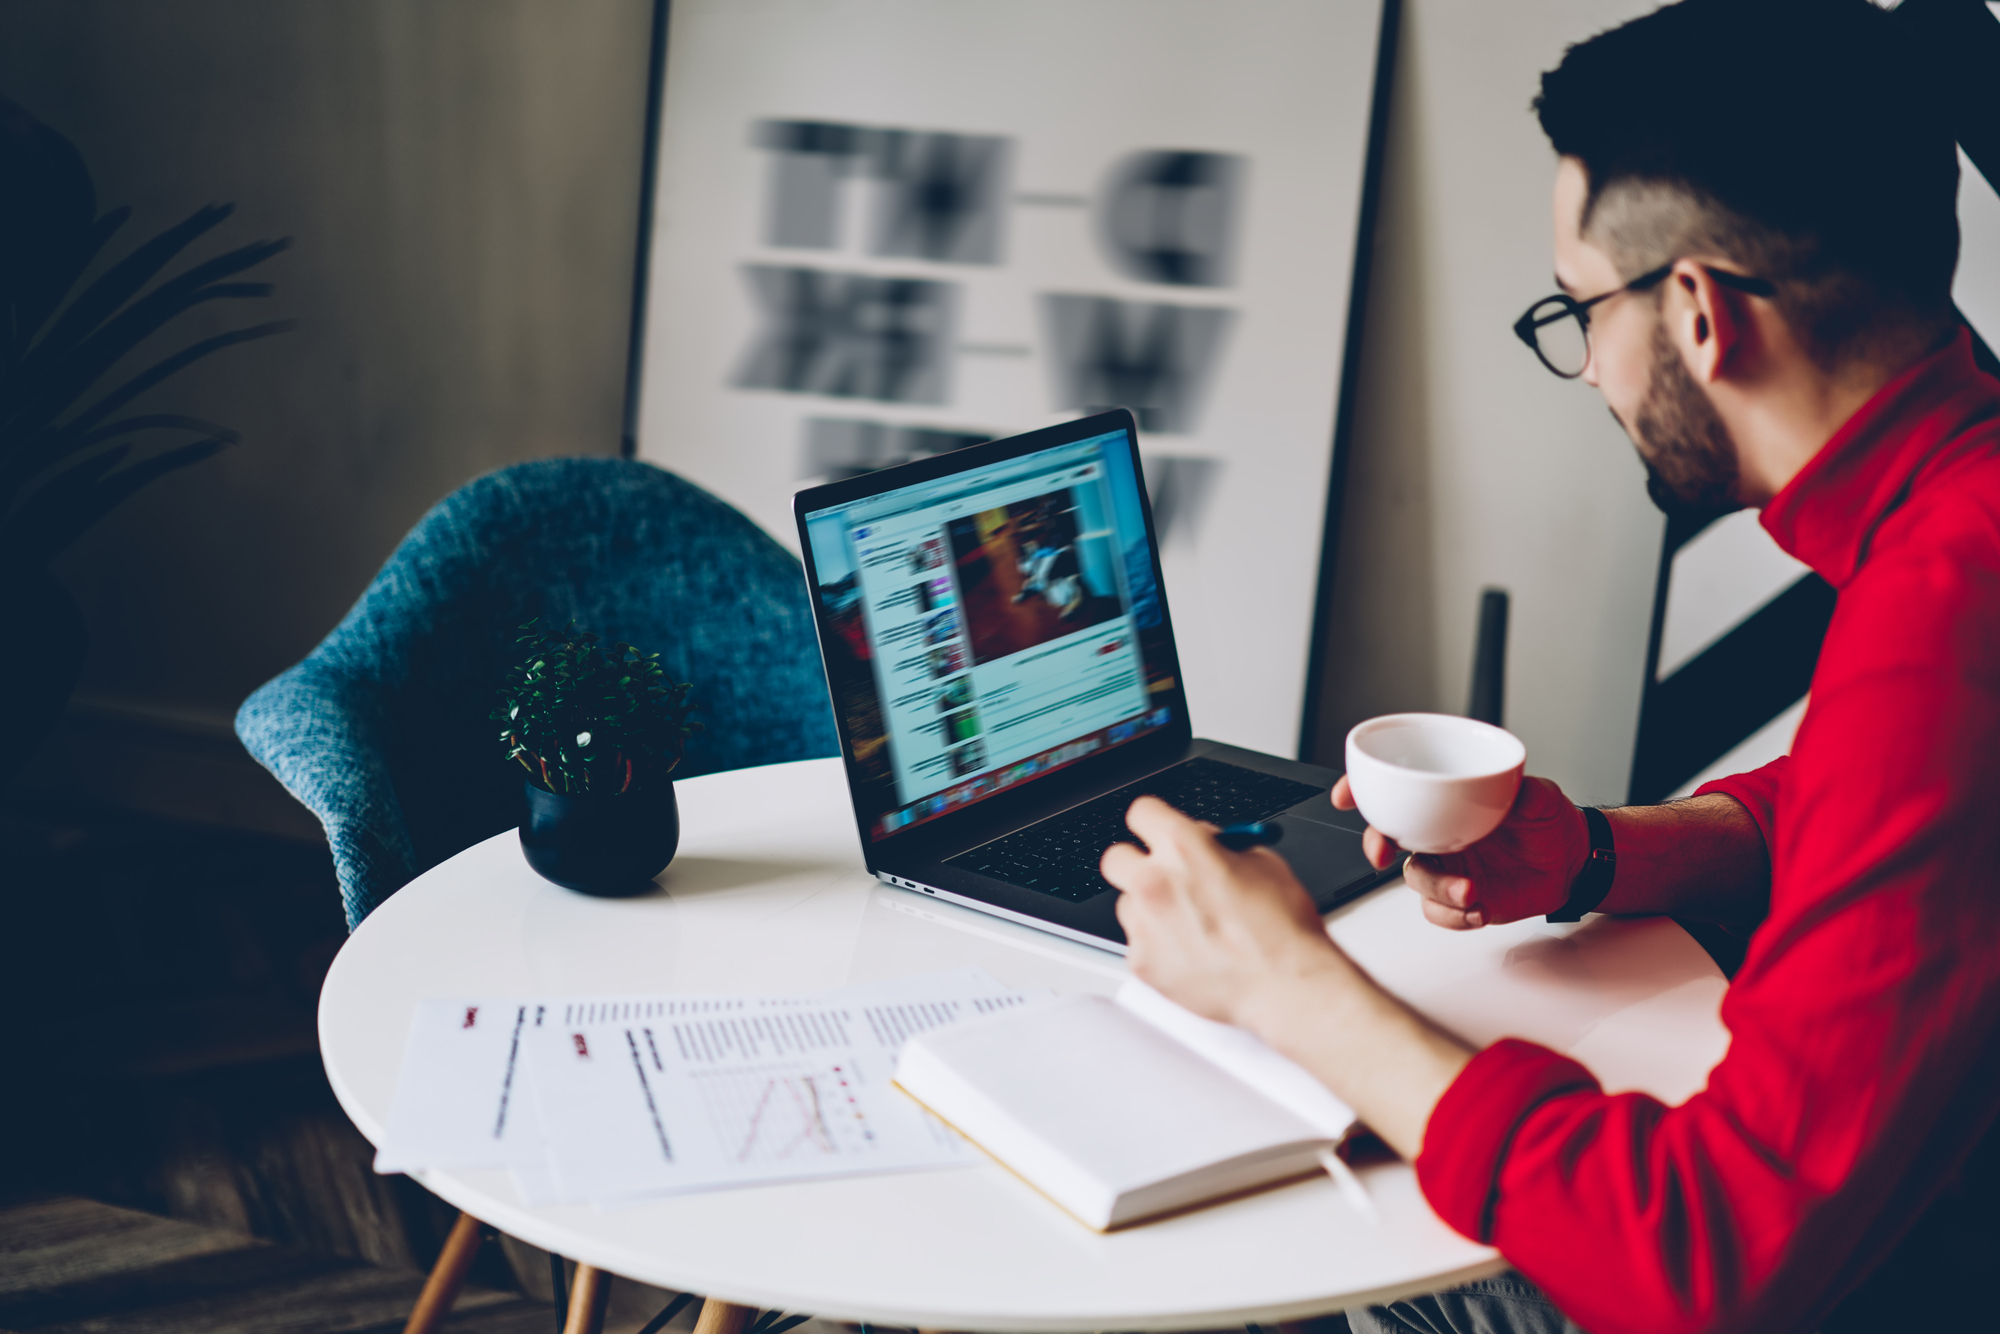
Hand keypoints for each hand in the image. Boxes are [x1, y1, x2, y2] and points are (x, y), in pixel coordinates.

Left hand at [1102, 795, 1357, 1027]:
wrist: (1286, 985)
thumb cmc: (1282, 929)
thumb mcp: (1263, 862)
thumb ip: (1221, 846)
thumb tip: (1205, 842)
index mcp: (1183, 846)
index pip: (1141, 812)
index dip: (1154, 822)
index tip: (1157, 832)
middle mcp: (1154, 880)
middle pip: (1116, 857)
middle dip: (1138, 863)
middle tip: (1163, 877)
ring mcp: (1143, 924)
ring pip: (1127, 903)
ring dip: (1148, 909)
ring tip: (1188, 925)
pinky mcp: (1141, 961)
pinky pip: (1137, 943)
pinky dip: (1157, 946)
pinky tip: (1189, 952)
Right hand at [1330, 774, 1588, 928]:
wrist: (1572, 863)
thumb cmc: (1548, 822)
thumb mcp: (1539, 796)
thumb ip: (1523, 791)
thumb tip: (1511, 784)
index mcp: (1445, 803)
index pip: (1393, 792)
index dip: (1361, 791)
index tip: (1346, 795)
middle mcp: (1437, 836)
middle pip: (1386, 838)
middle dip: (1375, 845)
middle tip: (1384, 853)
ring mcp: (1447, 869)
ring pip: (1415, 881)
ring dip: (1436, 889)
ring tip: (1471, 893)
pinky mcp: (1461, 901)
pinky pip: (1438, 913)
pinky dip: (1454, 917)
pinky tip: (1479, 911)